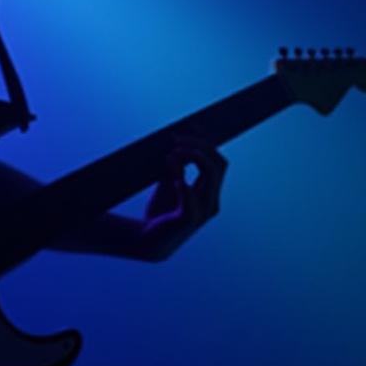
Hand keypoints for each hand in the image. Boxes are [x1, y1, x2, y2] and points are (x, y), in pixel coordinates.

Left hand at [134, 134, 227, 261]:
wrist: (146, 239)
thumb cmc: (160, 211)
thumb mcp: (169, 182)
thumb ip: (176, 165)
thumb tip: (179, 146)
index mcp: (210, 192)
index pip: (218, 161)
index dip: (207, 142)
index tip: (192, 126)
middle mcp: (212, 201)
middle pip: (218, 164)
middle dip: (200, 146)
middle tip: (176, 138)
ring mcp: (203, 211)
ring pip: (211, 174)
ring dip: (193, 157)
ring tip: (173, 152)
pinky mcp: (189, 220)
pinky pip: (191, 196)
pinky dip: (184, 183)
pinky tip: (174, 175)